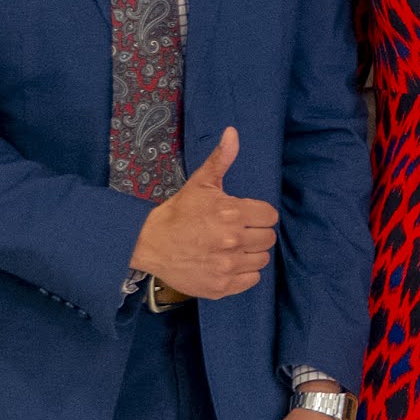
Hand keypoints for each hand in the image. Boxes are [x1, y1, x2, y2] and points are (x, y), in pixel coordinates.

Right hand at [129, 128, 275, 297]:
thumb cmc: (178, 213)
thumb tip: (233, 133)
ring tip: (232, 248)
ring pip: (262, 260)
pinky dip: (244, 274)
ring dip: (251, 254)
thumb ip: (221, 160)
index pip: (270, 216)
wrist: (149, 244)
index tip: (245, 216)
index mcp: (232, 213)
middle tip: (237, 232)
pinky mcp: (221, 286)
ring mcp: (227, 266)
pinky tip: (228, 263)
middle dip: (256, 233)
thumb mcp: (200, 183)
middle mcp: (232, 241)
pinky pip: (252, 280)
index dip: (259, 215)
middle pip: (268, 238)